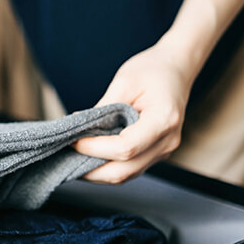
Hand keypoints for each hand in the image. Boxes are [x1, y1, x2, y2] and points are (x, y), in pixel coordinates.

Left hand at [72, 42, 194, 183]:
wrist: (176, 68)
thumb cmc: (153, 70)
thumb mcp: (124, 82)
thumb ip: (103, 109)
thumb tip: (78, 129)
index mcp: (163, 121)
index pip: (125, 148)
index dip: (95, 148)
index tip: (74, 140)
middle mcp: (167, 142)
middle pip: (124, 171)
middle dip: (91, 169)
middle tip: (67, 155)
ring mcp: (163, 151)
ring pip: (125, 175)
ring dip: (96, 172)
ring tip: (73, 158)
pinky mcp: (155, 153)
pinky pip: (129, 169)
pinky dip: (106, 166)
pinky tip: (89, 157)